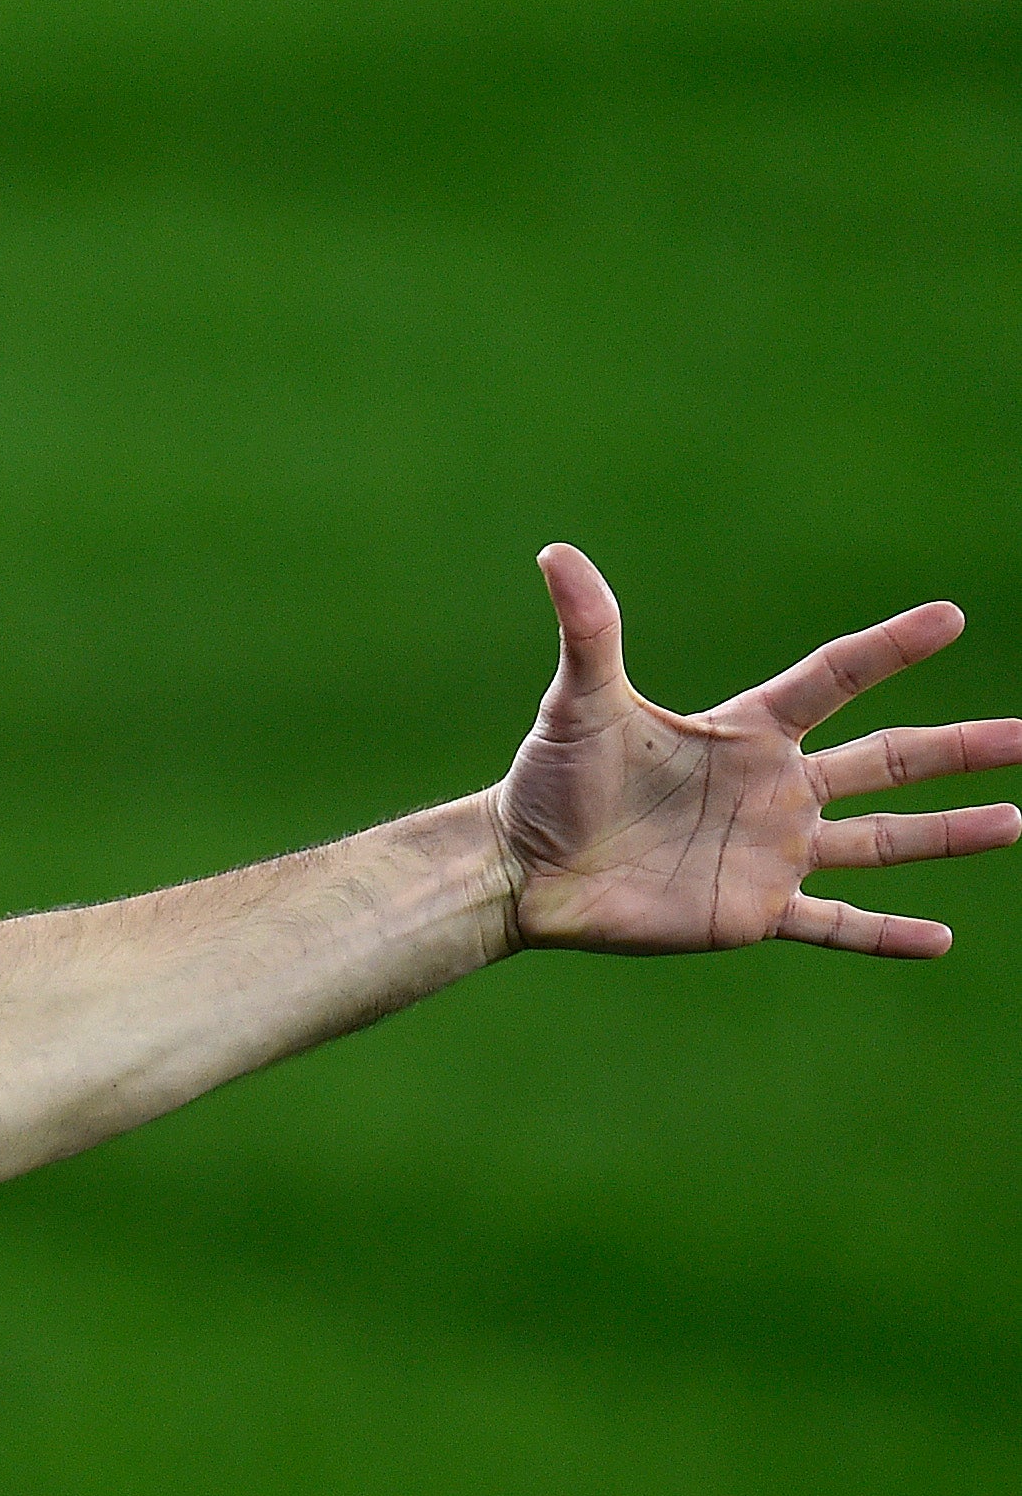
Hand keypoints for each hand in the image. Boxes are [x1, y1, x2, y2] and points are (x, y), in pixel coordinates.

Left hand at [495, 546, 1021, 957]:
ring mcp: (772, 851)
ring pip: (883, 838)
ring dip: (949, 832)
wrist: (522, 868)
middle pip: (887, 758)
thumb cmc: (550, 780)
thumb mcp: (578, 704)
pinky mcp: (754, 910)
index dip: (888, 648)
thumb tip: (556, 556)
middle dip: (958, 747)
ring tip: (1016, 819)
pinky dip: (886, 934)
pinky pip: (835, 922)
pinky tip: (941, 939)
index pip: (833, 678)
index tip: (949, 616)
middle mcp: (775, 788)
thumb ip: (588, 632)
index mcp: (746, 732)